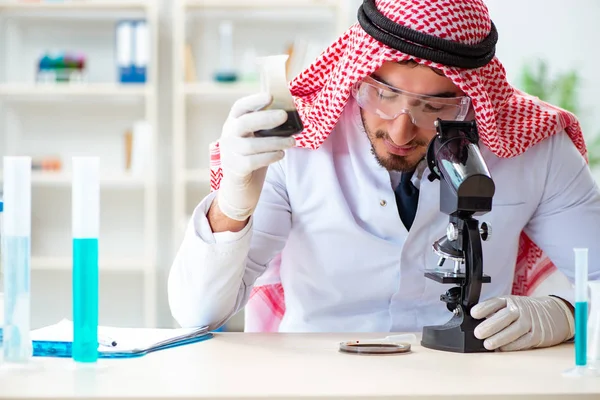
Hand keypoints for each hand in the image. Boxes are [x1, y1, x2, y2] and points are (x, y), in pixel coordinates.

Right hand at [216, 92, 295, 221]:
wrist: (240, 188)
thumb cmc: (253, 158)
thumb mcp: (255, 138)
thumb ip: (265, 127)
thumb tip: (289, 114)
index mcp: (233, 124)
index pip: (240, 107)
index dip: (254, 100)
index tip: (271, 96)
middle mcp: (228, 136)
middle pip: (244, 123)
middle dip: (265, 118)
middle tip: (284, 116)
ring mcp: (229, 154)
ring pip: (251, 145)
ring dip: (274, 142)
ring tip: (292, 142)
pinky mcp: (235, 169)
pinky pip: (253, 161)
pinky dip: (269, 157)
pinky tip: (281, 155)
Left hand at [470, 295, 573, 350]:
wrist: (555, 313)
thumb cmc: (526, 311)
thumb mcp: (511, 304)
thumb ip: (495, 311)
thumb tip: (477, 322)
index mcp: (509, 301)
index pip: (495, 302)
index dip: (483, 308)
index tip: (473, 314)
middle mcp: (520, 309)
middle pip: (504, 317)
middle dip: (490, 326)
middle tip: (478, 333)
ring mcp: (529, 322)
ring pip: (513, 331)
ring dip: (499, 339)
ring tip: (487, 344)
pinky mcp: (537, 335)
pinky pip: (523, 341)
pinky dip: (511, 346)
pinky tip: (502, 348)